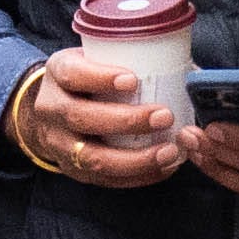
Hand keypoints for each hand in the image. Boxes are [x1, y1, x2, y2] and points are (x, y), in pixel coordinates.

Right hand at [8, 49, 187, 186]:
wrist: (49, 112)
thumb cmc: (86, 80)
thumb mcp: (94, 58)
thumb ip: (127, 59)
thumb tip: (189, 68)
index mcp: (58, 74)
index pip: (73, 75)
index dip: (100, 78)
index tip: (132, 80)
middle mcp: (51, 109)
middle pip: (81, 118)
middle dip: (125, 121)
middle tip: (164, 116)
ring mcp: (59, 144)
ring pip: (92, 158)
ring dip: (135, 158)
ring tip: (168, 152)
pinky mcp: (73, 170)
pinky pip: (104, 180)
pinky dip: (137, 176)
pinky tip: (163, 168)